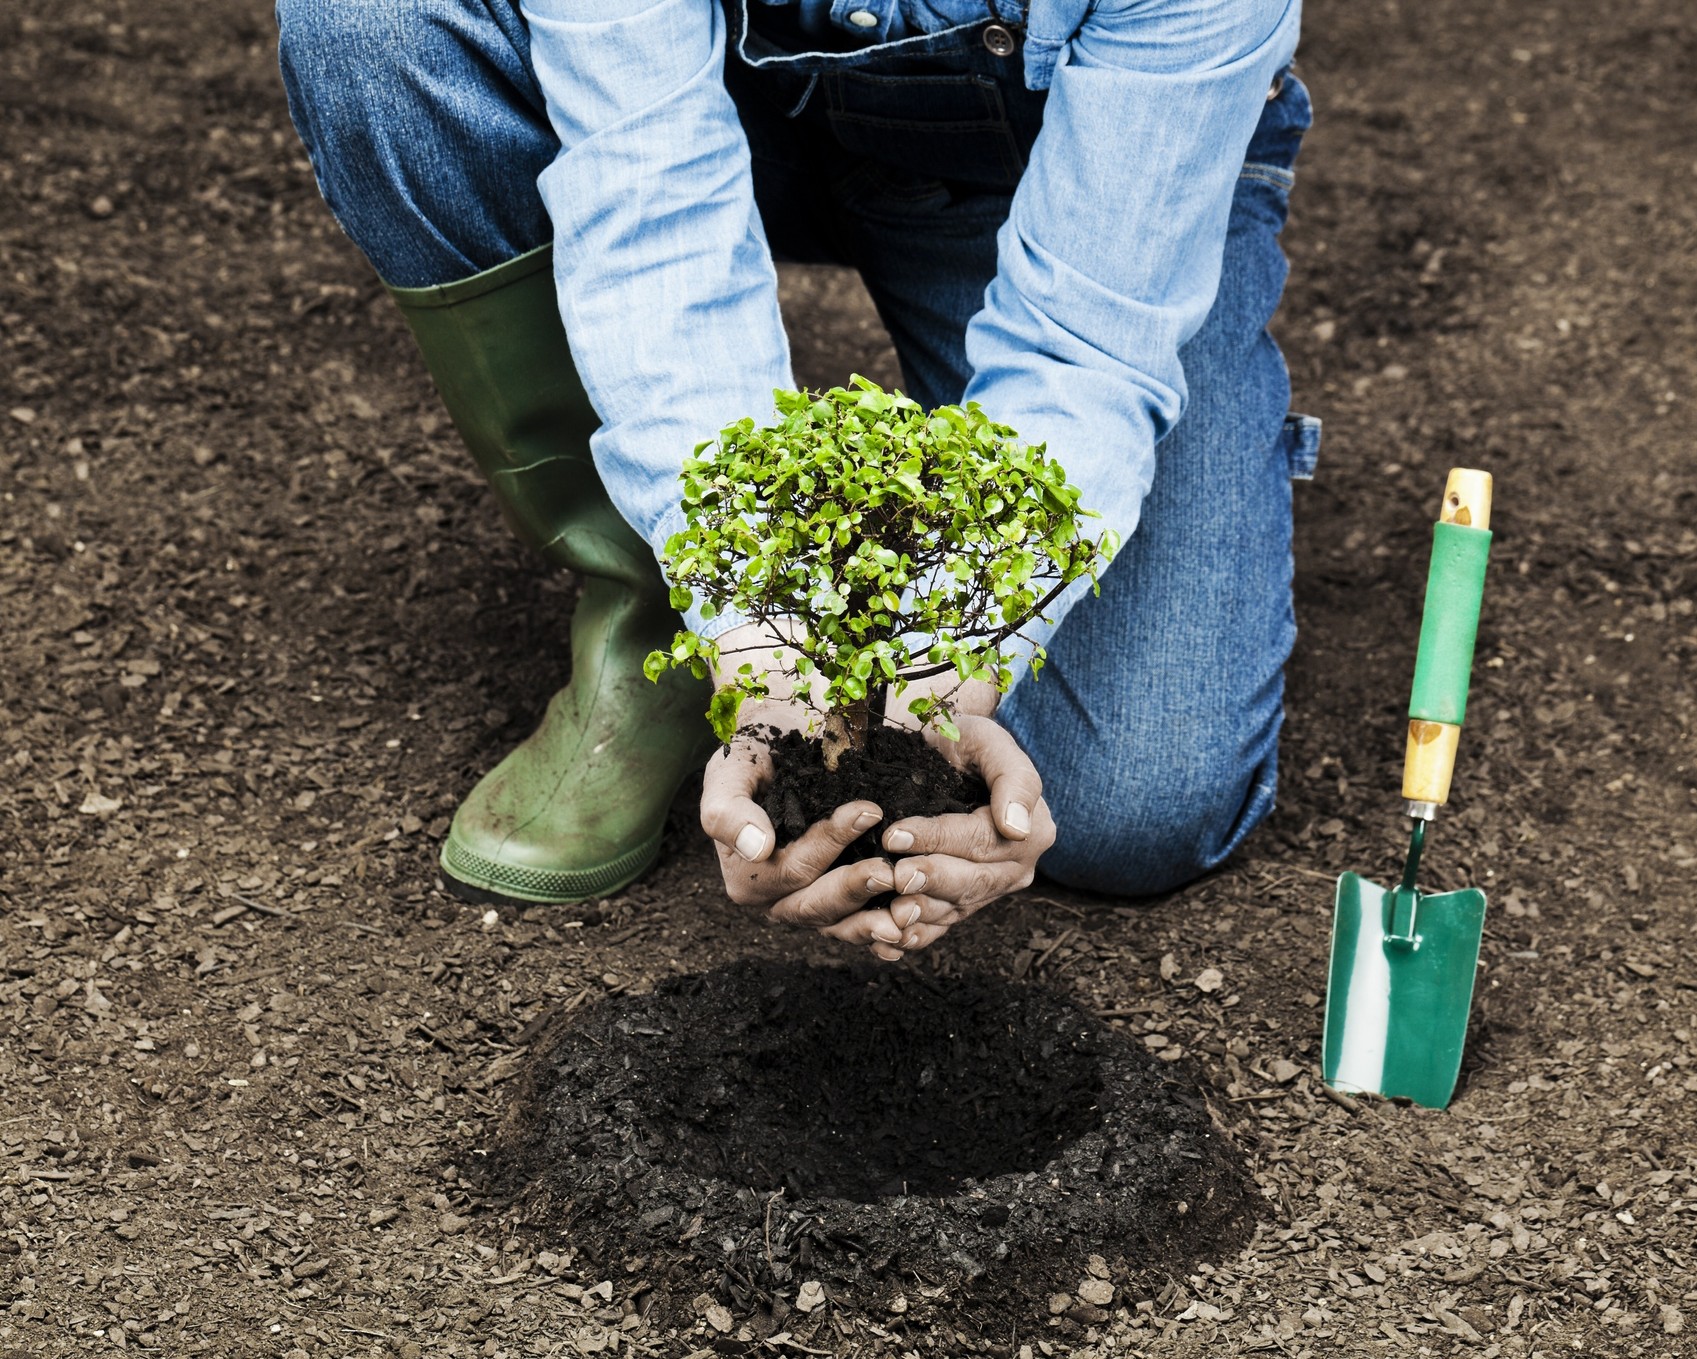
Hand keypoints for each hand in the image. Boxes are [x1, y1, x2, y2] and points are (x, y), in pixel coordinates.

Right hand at [700, 715, 913, 959]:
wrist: (776, 751)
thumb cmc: (751, 758)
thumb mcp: (728, 773)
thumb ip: (729, 811)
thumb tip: (757, 847)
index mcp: (746, 875)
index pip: (791, 868)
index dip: (829, 844)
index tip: (868, 811)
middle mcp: (774, 899)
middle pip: (815, 905)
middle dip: (853, 889)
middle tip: (890, 872)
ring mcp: (806, 903)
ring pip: (838, 924)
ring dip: (872, 923)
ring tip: (907, 913)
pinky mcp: (834, 901)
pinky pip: (855, 927)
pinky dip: (879, 933)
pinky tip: (908, 933)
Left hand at [876, 714, 1054, 953]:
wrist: (944, 756)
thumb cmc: (965, 741)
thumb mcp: (990, 741)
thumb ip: (1013, 778)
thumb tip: (1018, 826)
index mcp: (1032, 830)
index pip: (982, 840)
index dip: (939, 838)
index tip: (897, 834)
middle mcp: (1016, 866)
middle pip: (973, 881)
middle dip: (932, 879)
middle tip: (895, 876)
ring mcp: (990, 890)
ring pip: (957, 909)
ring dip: (923, 913)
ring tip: (892, 912)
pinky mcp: (963, 904)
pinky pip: (943, 926)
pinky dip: (918, 935)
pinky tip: (892, 939)